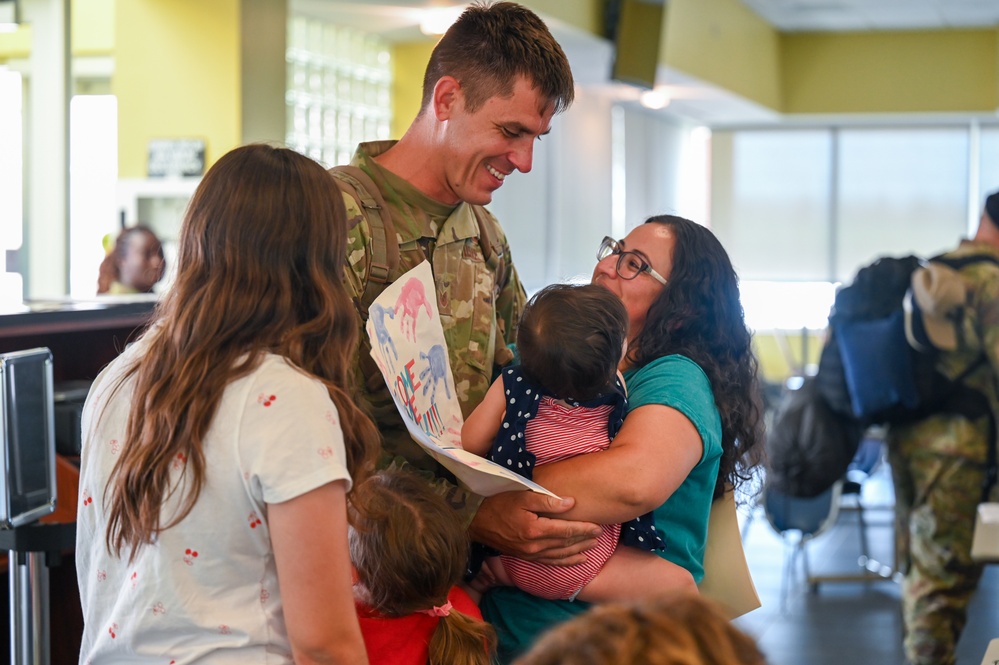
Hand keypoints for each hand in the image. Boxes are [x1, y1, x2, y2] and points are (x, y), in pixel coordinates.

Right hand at [469, 491, 601, 566]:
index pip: (566, 530)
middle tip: (600, 535)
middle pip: (566, 544)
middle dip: (585, 540)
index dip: (583, 529)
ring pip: (561, 555)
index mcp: (535, 529)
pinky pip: (550, 562)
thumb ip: (547, 500)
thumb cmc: (499, 504)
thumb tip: (570, 503)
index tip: (597, 526)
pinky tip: (577, 560)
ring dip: (578, 551)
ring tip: (593, 546)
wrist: (476, 522)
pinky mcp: (526, 557)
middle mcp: (534, 546)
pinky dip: (566, 562)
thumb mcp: (522, 496)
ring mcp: (530, 554)